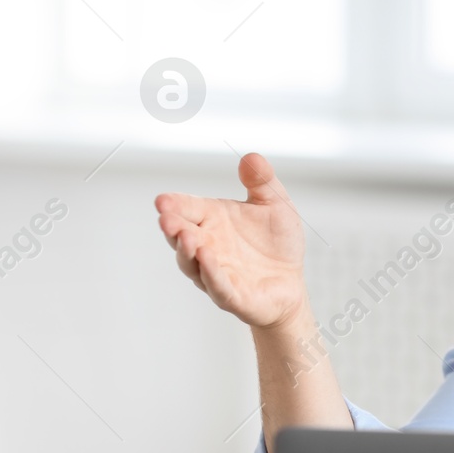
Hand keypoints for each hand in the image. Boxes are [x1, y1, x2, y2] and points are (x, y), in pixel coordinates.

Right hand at [154, 153, 308, 329]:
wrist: (291, 283)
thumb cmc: (276, 244)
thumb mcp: (276, 205)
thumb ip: (263, 182)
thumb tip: (252, 158)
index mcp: (213, 219)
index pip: (187, 208)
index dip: (174, 205)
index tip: (162, 200)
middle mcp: (207, 245)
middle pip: (181, 235)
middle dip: (172, 227)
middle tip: (166, 218)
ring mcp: (215, 271)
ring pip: (192, 262)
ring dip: (187, 250)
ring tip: (186, 236)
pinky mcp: (230, 295)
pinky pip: (217, 285)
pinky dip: (210, 272)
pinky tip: (206, 259)